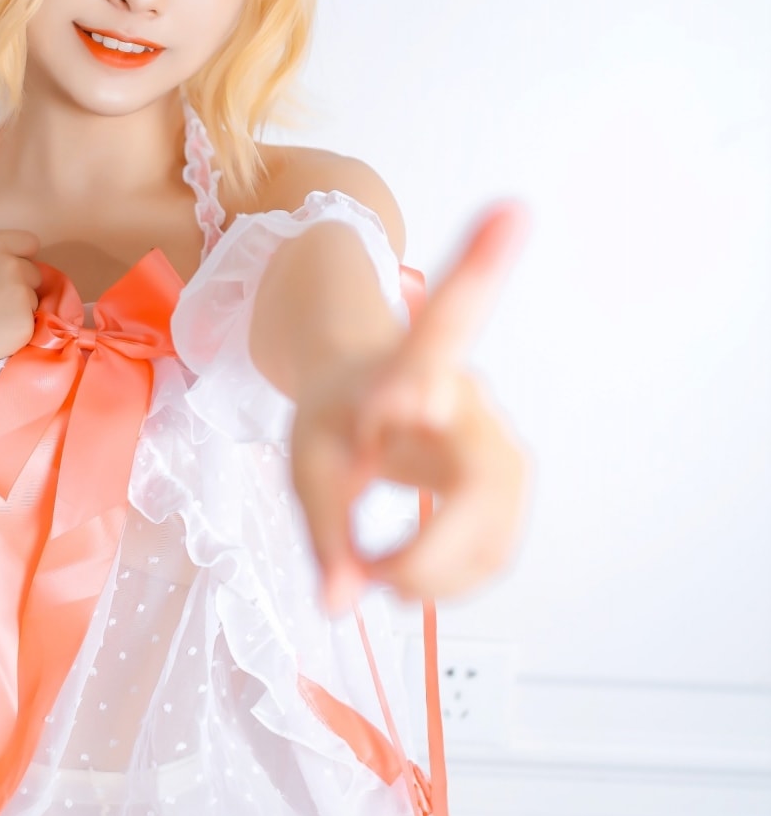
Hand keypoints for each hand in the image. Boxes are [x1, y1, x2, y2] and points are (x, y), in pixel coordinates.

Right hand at [0, 228, 43, 393]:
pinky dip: (14, 338)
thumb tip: (7, 273)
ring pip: (32, 303)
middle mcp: (7, 260)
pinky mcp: (24, 323)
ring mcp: (18, 291)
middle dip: (19, 290)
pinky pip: (29, 329)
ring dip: (16, 315)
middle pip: (34, 274)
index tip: (3, 280)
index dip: (19, 261)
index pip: (29, 243)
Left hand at [289, 201, 532, 611]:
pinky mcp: (505, 481)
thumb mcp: (304, 460)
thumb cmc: (333, 415)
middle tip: (375, 582)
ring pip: (498, 527)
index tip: (510, 212)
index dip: (479, 273)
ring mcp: (495, 440)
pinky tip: (406, 577)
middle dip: (434, 550)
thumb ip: (321, 528)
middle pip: (485, 481)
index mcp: (409, 366)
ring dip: (439, 574)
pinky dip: (450, 578)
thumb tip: (339, 603)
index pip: (449, 322)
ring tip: (378, 580)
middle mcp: (467, 397)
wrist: (362, 393)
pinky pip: (494, 548)